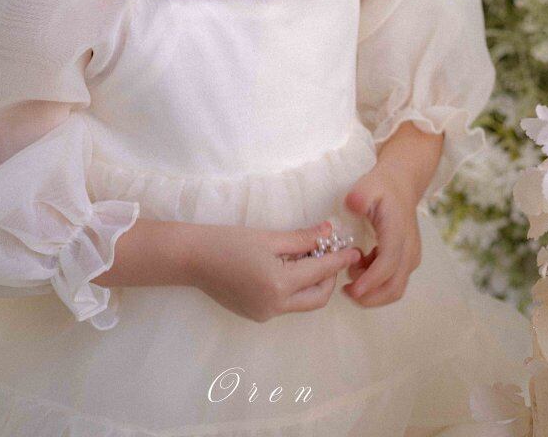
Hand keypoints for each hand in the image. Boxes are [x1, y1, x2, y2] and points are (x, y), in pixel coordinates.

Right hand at [190, 220, 361, 322]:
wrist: (193, 259)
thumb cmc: (228, 242)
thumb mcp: (268, 236)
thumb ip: (302, 238)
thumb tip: (329, 232)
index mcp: (279, 285)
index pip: (320, 272)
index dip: (339, 260)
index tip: (354, 250)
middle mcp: (275, 307)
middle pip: (317, 298)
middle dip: (329, 277)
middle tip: (332, 254)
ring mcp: (265, 315)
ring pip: (303, 303)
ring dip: (313, 284)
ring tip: (311, 258)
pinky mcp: (256, 315)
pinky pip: (286, 304)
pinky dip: (295, 288)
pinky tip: (289, 268)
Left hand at [341, 162, 422, 306]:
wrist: (402, 185)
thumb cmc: (382, 186)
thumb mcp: (367, 185)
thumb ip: (359, 196)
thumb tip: (352, 205)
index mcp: (398, 233)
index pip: (387, 265)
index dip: (370, 281)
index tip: (351, 289)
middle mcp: (409, 249)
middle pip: (394, 286)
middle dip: (369, 297)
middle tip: (345, 291)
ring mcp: (411, 257)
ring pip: (395, 289)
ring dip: (372, 293)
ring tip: (350, 277)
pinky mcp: (407, 261)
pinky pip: (393, 281)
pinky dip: (376, 284)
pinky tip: (359, 268)